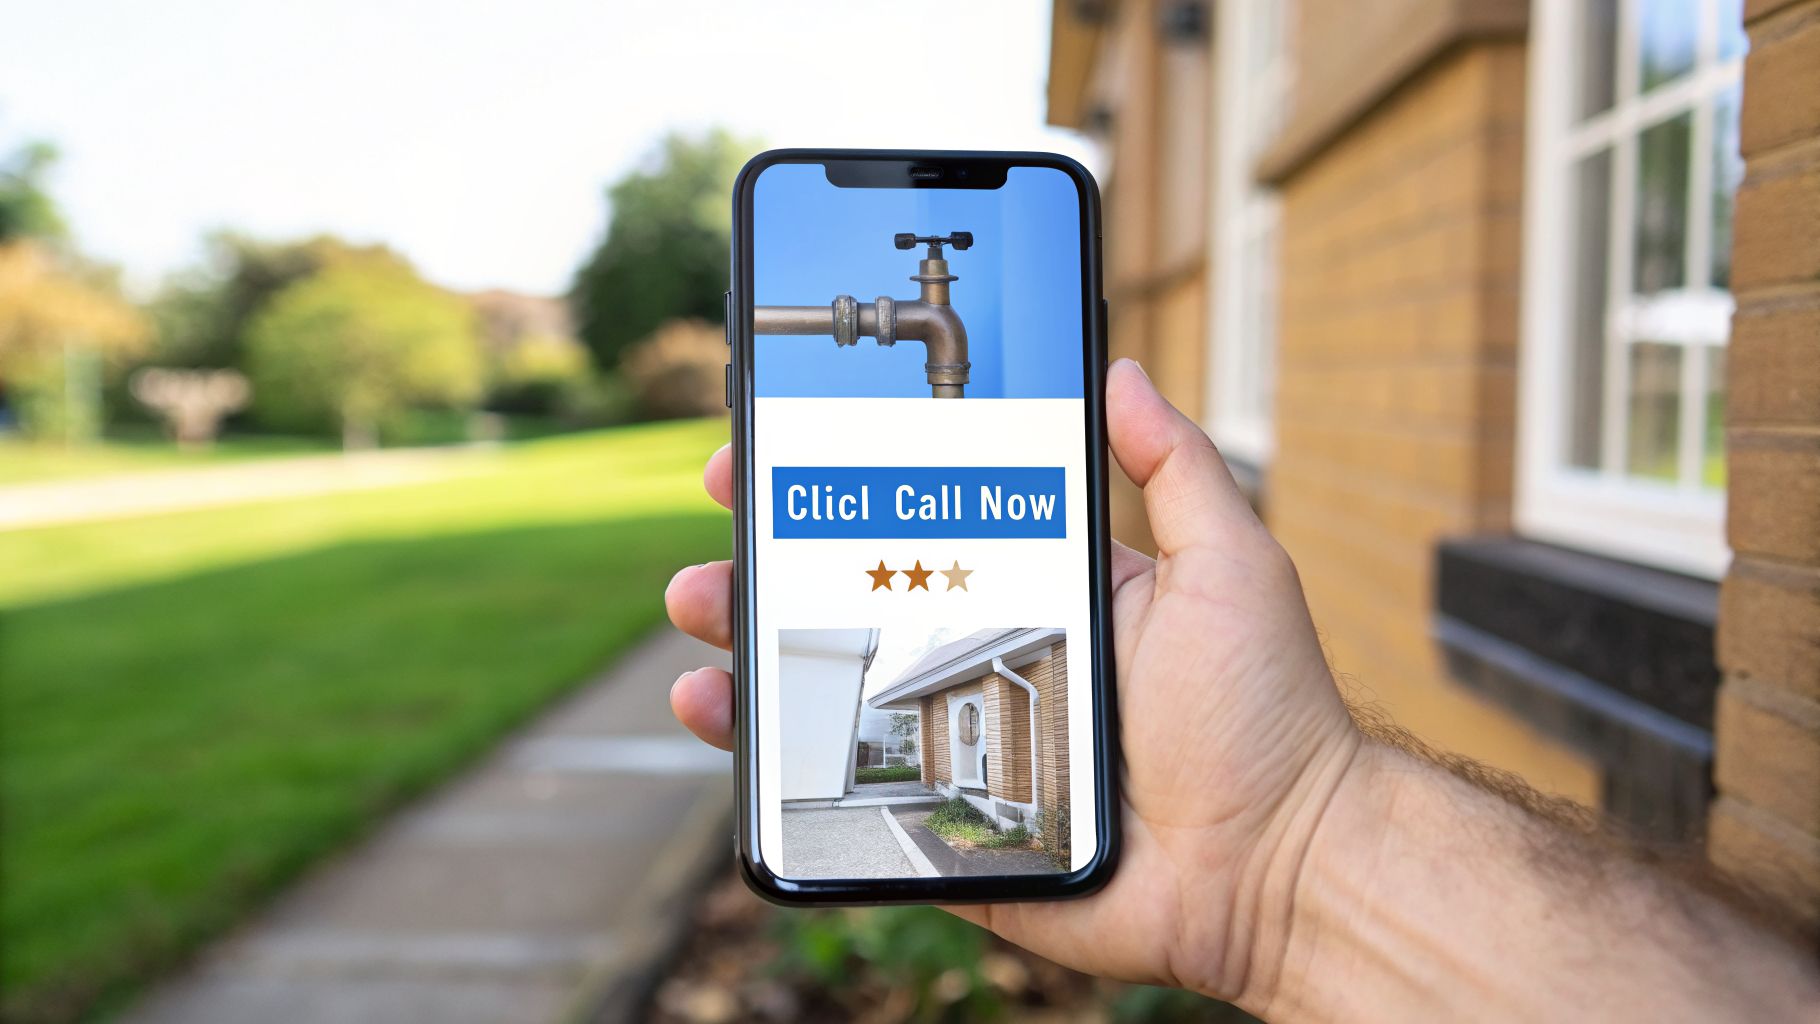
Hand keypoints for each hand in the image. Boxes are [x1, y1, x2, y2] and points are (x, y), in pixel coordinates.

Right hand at [664, 359, 1361, 1006]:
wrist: (1280, 867)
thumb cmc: (1266, 716)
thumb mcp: (1229, 567)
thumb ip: (1176, 469)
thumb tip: (1122, 369)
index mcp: (1045, 593)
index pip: (926, 525)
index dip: (851, 487)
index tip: (785, 443)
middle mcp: (992, 660)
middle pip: (856, 606)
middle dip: (771, 564)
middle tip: (719, 533)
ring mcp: (962, 742)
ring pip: (829, 692)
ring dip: (749, 650)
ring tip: (701, 618)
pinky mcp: (949, 822)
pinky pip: (847, 786)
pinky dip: (769, 761)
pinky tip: (721, 716)